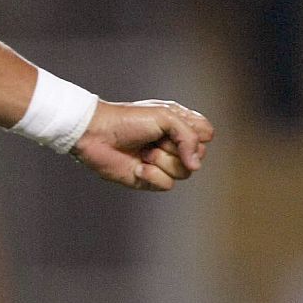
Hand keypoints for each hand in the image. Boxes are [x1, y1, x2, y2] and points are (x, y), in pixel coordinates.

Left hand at [71, 99, 213, 190]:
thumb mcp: (165, 117)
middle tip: (155, 139)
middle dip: (176, 148)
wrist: (96, 134)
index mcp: (178, 124)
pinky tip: (138, 167)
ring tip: (144, 152)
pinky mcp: (149, 179)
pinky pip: (167, 185)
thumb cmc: (127, 120)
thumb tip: (196, 165)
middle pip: (198, 156)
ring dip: (162, 161)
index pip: (206, 134)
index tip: (176, 127)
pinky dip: (152, 176)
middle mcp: (173, 144)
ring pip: (184, 172)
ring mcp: (162, 162)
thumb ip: (188, 137)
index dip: (195, 134)